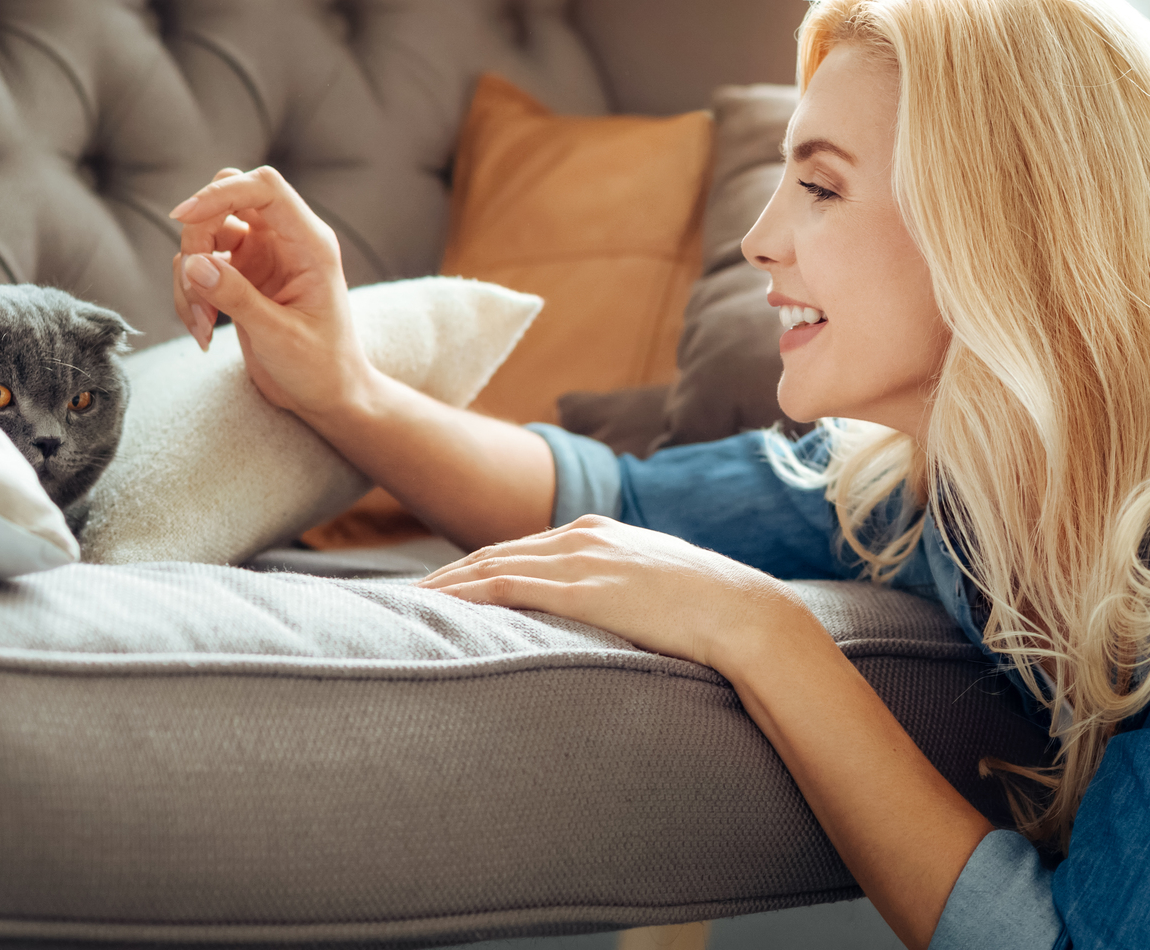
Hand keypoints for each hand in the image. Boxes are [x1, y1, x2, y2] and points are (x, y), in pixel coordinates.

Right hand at [169, 165, 371, 417]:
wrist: (327, 396)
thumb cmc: (320, 366)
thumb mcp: (279, 336)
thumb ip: (237, 298)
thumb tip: (192, 263)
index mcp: (309, 242)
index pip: (264, 188)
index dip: (221, 193)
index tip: (182, 217)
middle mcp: (284, 240)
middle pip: (224, 202)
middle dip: (196, 240)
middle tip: (196, 292)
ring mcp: (260, 256)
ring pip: (204, 237)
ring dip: (189, 279)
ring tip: (202, 327)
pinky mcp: (240, 277)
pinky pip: (198, 267)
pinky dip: (190, 295)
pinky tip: (204, 332)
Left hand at [414, 514, 813, 673]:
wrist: (743, 612)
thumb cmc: (708, 610)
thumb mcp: (654, 587)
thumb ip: (619, 590)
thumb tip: (601, 616)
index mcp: (598, 532)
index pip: (519, 548)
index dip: (475, 566)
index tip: (442, 586)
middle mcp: (583, 536)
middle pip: (494, 552)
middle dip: (448, 574)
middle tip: (406, 595)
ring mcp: (582, 560)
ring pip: (492, 566)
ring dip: (446, 585)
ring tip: (407, 605)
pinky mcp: (584, 589)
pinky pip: (510, 588)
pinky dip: (468, 594)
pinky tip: (439, 606)